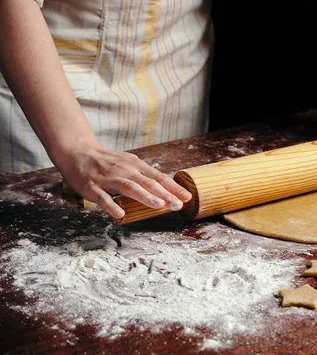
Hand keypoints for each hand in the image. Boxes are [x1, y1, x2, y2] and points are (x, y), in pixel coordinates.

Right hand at [56, 143, 191, 218]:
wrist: (78, 152)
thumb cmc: (108, 161)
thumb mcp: (129, 164)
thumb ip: (145, 176)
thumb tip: (167, 189)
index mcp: (136, 166)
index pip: (159, 177)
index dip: (173, 188)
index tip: (187, 197)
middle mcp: (125, 171)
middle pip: (148, 183)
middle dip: (165, 194)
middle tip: (178, 205)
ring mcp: (108, 179)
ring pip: (129, 188)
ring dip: (145, 196)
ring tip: (159, 205)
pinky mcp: (92, 187)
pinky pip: (103, 198)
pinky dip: (112, 206)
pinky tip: (120, 215)